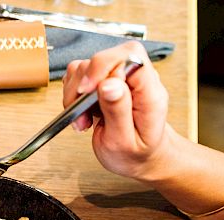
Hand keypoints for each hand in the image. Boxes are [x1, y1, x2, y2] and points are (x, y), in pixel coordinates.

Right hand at [62, 41, 171, 182]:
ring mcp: (119, 79)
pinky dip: (73, 96)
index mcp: (150, 93)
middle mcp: (136, 80)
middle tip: (82, 115)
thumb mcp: (124, 142)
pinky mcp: (104, 83)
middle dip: (84, 85)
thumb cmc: (135, 154)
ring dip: (76, 94)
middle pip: (105, 58)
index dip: (104, 66)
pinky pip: (80, 76)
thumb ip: (118, 111)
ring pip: (87, 66)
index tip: (87, 90)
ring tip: (82, 120)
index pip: (130, 56)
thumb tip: (109, 83)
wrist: (140, 159)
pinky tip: (81, 114)